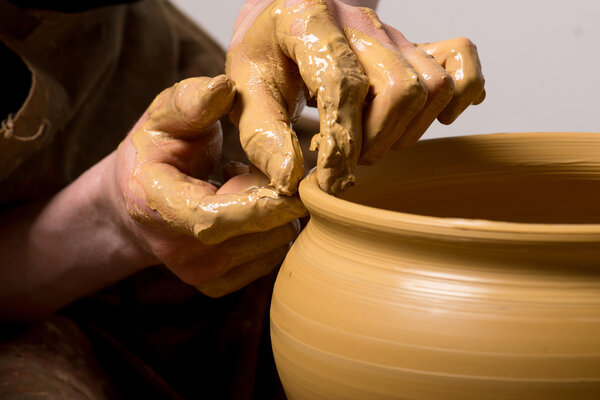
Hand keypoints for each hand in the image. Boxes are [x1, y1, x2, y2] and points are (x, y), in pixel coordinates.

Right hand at [111, 75, 305, 296]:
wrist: (137, 206)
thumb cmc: (154, 154)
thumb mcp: (162, 116)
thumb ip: (189, 100)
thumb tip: (224, 86)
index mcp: (155, 205)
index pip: (215, 217)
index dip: (261, 200)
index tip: (294, 174)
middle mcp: (177, 251)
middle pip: (257, 230)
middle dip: (277, 192)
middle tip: (256, 164)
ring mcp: (199, 274)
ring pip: (273, 242)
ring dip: (276, 209)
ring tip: (242, 184)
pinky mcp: (219, 284)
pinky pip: (273, 255)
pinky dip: (272, 228)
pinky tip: (243, 207)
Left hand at [227, 0, 484, 194]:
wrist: (282, 21)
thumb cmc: (265, 56)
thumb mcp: (246, 93)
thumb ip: (263, 135)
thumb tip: (290, 180)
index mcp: (308, 18)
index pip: (343, 84)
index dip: (342, 140)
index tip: (331, 178)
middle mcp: (358, 18)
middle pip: (400, 88)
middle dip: (377, 140)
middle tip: (349, 159)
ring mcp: (391, 31)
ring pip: (432, 84)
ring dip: (407, 130)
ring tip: (371, 142)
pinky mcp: (414, 42)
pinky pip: (461, 60)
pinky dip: (461, 94)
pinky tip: (434, 118)